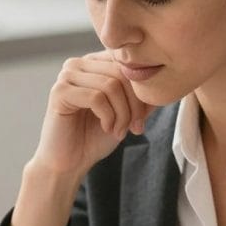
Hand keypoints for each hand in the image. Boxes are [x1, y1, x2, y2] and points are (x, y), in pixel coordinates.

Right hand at [33, 50, 152, 179]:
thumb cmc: (95, 137)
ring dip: (122, 114)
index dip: (140, 91)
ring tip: (119, 131)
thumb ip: (142, 96)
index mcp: (95, 63)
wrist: (69, 162)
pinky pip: (96, 97)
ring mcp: (66, 75)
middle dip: (134, 105)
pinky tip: (107, 129)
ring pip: (111, 85)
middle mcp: (79, 64)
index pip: (128, 63)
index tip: (141, 120)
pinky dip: (108, 117)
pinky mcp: (59, 92)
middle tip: (134, 128)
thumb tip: (166, 80)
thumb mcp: (127, 113)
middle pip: (122, 73)